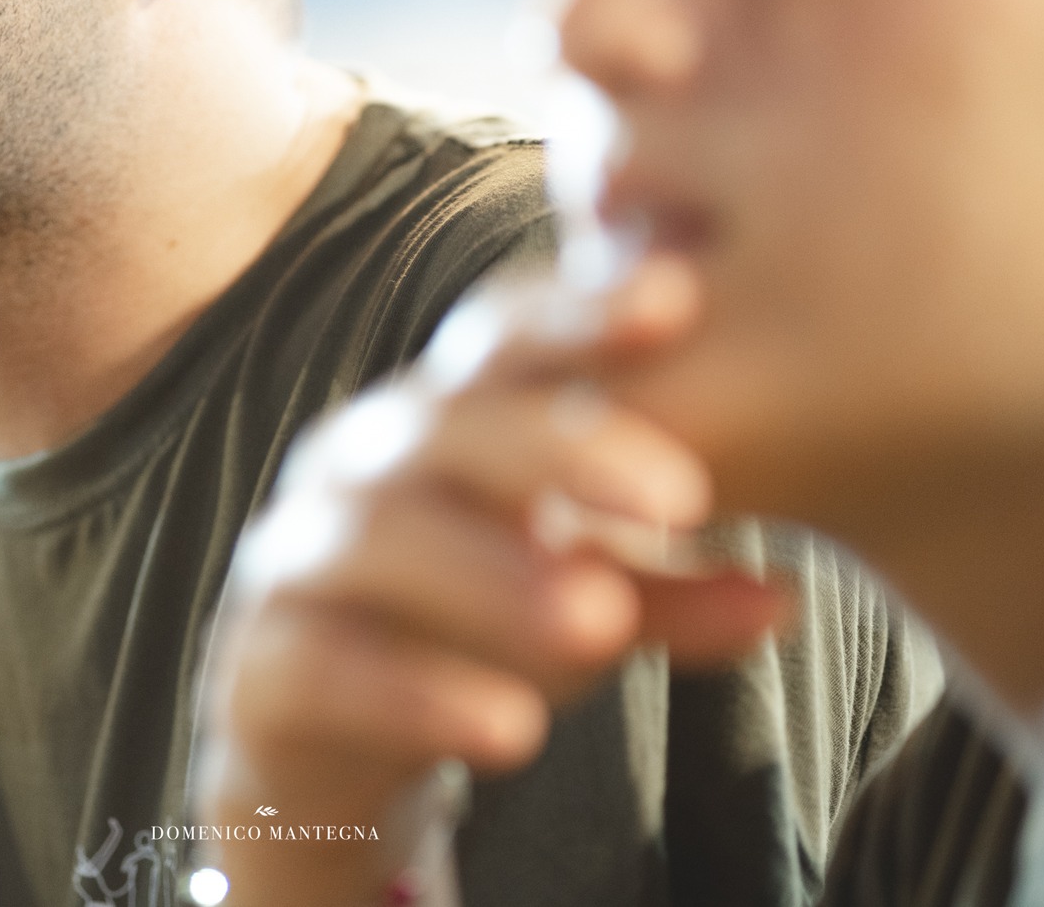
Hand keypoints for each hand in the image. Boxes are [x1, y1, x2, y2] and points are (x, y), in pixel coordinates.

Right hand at [196, 259, 786, 905]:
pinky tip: (510, 731)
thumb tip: (782, 599)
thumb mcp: (576, 598)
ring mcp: (297, 559)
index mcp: (440, 419)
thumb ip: (668, 591)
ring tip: (601, 623)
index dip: (576, 311)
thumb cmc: (465, 629)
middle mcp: (360, 466)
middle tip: (679, 497)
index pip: (499, 338)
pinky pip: (327, 668)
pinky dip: (417, 695)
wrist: (315, 745)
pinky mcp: (262, 667)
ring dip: (492, 578)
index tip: (679, 299)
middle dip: (557, 447)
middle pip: (446, 427)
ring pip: (383, 544)